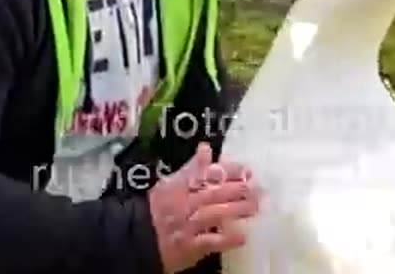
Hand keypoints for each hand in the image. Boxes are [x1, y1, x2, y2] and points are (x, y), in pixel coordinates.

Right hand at [148, 142, 259, 272]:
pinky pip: (210, 241)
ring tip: (254, 207)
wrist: (137, 239)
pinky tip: (243, 236)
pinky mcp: (189, 247)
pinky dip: (226, 239)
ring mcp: (187, 225)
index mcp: (178, 186)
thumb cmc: (158, 210)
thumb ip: (192, 168)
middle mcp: (184, 203)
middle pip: (214, 193)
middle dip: (238, 189)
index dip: (228, 171)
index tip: (247, 169)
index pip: (206, 174)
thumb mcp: (170, 184)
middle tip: (257, 187)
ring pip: (214, 214)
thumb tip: (206, 147)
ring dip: (237, 209)